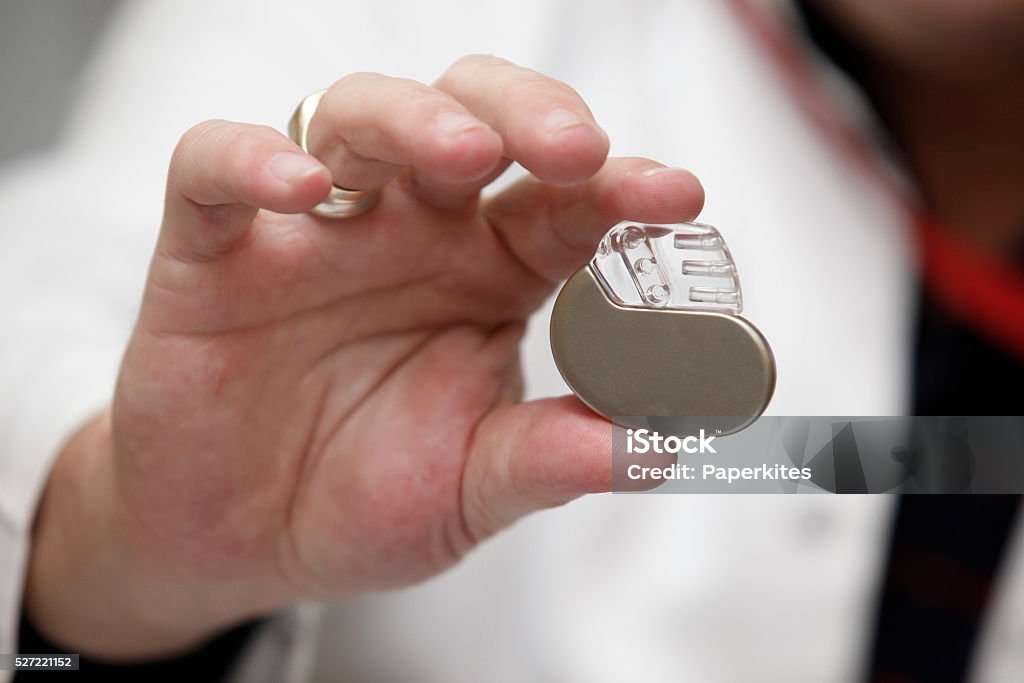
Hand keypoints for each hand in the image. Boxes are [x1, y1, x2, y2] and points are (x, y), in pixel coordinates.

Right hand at [25, 55, 702, 658]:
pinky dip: (250, 161)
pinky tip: (298, 189)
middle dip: (528, 115)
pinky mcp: (214, 250)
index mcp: (493, 273)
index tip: (676, 196)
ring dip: (414, 117)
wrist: (242, 541)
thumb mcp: (474, 491)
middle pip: (474, 117)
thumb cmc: (366, 499)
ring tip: (463, 152)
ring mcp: (316, 231)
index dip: (621, 188)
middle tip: (577, 152)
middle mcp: (414, 231)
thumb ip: (551, 460)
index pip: (564, 202)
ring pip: (358, 117)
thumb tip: (657, 448)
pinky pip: (214, 169)